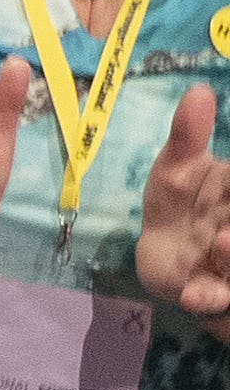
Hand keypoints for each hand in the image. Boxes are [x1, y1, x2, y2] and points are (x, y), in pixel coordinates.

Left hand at [138, 84, 229, 320]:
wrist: (166, 258)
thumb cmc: (179, 206)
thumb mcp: (176, 170)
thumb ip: (187, 137)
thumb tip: (200, 91)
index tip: (228, 177)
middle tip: (225, 227)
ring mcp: (229, 262)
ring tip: (220, 242)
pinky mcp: (211, 293)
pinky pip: (213, 298)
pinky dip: (207, 297)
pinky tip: (196, 296)